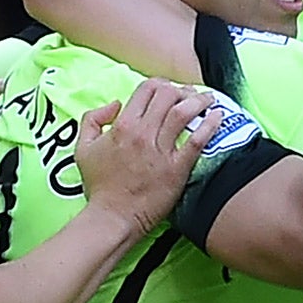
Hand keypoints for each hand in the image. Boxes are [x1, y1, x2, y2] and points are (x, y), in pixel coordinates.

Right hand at [75, 78, 211, 236]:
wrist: (112, 217)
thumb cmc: (100, 186)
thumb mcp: (83, 148)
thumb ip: (93, 119)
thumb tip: (114, 104)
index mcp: (122, 126)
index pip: (147, 89)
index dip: (161, 84)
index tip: (169, 89)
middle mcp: (143, 134)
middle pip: (168, 95)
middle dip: (182, 90)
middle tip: (191, 94)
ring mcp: (161, 151)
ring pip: (184, 112)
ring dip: (199, 100)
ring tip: (209, 99)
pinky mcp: (177, 168)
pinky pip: (197, 141)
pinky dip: (210, 125)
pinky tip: (218, 116)